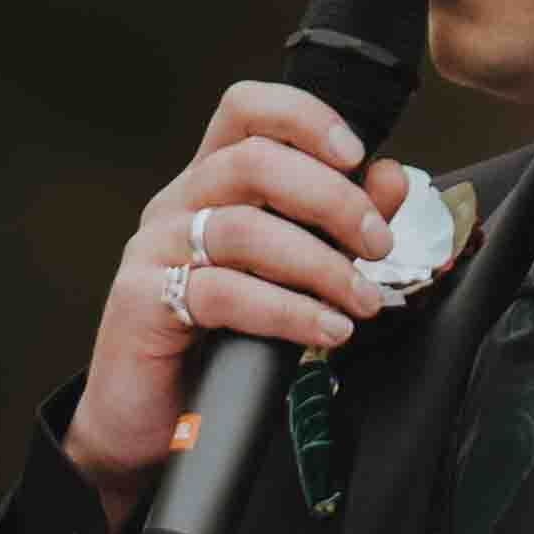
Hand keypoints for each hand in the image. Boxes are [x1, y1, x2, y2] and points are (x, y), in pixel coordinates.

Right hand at [65, 79, 413, 524]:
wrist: (144, 421)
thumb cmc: (214, 346)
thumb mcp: (287, 277)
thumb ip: (335, 226)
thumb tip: (389, 180)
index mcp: (208, 185)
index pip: (246, 111)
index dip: (303, 118)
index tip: (356, 155)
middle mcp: (177, 205)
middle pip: (254, 161)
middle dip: (332, 198)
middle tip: (378, 243)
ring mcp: (155, 249)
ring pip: (244, 228)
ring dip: (320, 264)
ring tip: (361, 301)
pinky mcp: (144, 300)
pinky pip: (224, 292)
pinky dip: (287, 310)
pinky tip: (325, 330)